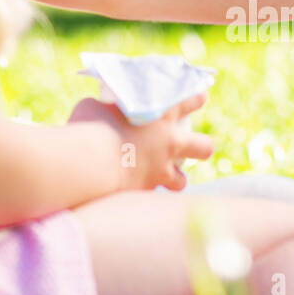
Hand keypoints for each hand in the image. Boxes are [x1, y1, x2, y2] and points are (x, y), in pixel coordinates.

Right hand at [68, 93, 213, 191]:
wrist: (89, 162)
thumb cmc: (91, 126)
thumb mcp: (99, 106)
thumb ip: (108, 109)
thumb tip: (101, 112)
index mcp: (163, 113)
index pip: (193, 100)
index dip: (196, 99)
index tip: (198, 98)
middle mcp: (170, 143)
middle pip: (204, 147)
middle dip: (201, 147)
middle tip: (193, 146)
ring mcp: (161, 170)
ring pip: (182, 181)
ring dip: (175, 179)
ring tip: (164, 177)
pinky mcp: (146, 192)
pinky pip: (153, 196)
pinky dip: (146, 194)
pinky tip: (135, 195)